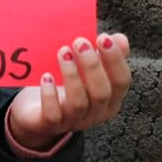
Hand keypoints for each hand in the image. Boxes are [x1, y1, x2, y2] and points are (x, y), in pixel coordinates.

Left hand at [7, 34, 131, 151]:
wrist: (39, 113)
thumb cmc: (69, 85)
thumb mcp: (88, 70)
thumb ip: (106, 55)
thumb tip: (120, 38)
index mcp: (111, 99)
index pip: (122, 82)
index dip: (115, 60)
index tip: (103, 37)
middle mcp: (96, 113)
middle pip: (101, 93)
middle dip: (92, 66)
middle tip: (79, 42)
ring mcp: (73, 121)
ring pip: (78, 103)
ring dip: (71, 76)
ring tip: (63, 53)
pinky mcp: (50, 125)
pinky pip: (52, 115)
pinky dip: (50, 95)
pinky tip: (46, 77)